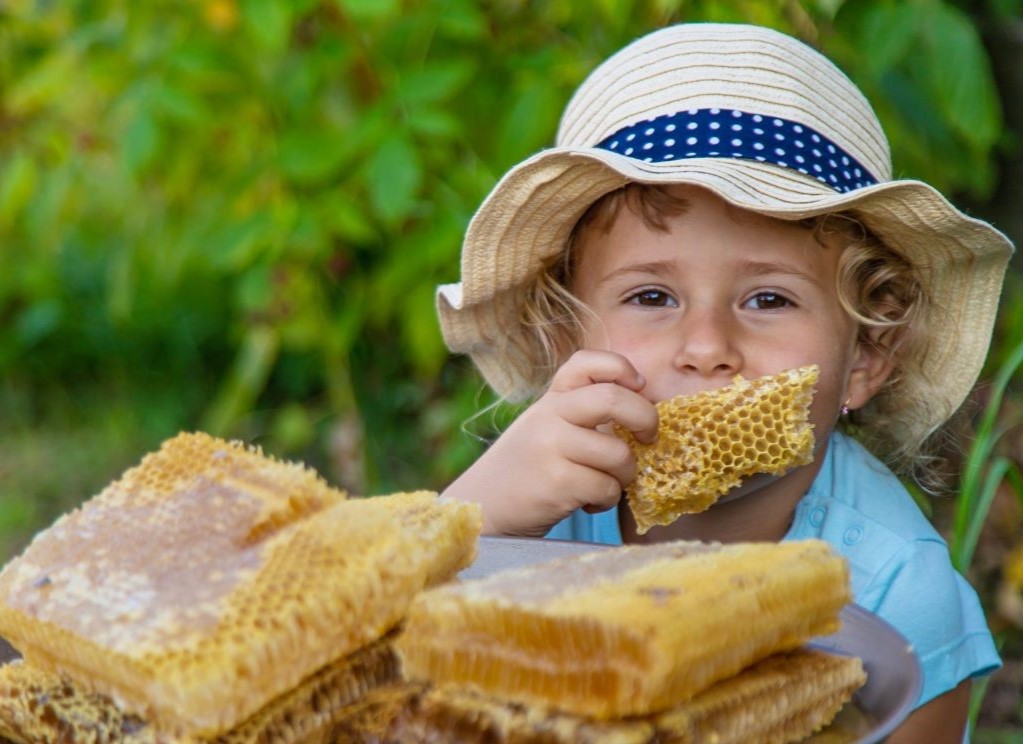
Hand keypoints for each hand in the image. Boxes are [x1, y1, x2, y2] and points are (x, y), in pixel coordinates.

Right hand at [442, 350, 657, 536]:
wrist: (482, 507)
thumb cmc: (526, 469)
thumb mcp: (545, 427)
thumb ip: (582, 413)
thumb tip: (644, 414)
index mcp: (551, 398)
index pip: (587, 361)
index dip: (621, 367)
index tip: (638, 387)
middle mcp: (549, 415)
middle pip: (614, 399)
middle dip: (646, 419)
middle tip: (649, 437)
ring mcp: (551, 447)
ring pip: (619, 453)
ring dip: (625, 475)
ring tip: (605, 483)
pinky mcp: (557, 481)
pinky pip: (607, 487)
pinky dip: (606, 500)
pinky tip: (587, 502)